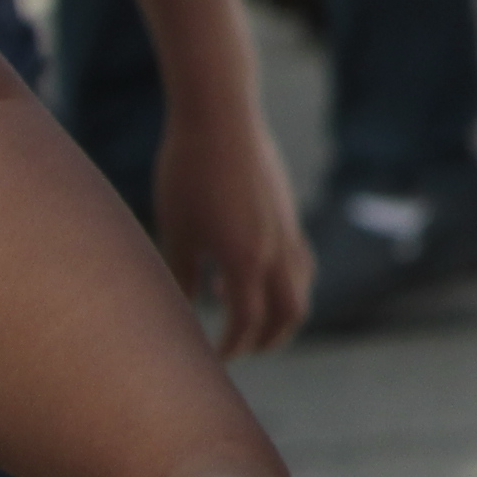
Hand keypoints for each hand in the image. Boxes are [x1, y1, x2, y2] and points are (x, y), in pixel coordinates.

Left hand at [155, 93, 312, 355]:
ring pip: (301, 283)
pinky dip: (280, 277)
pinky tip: (243, 266)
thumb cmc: (187, 174)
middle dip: (270, 338)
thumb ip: (182, 276)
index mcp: (246, 259)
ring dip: (281, 307)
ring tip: (247, 312)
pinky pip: (297, 256)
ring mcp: (287, 225)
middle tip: (240, 349)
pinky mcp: (286, 207)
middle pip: (291, 311)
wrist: (220, 115)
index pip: (248, 322)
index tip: (209, 360)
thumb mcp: (176, 231)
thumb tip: (185, 308)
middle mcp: (276, 247)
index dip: (231, 347)